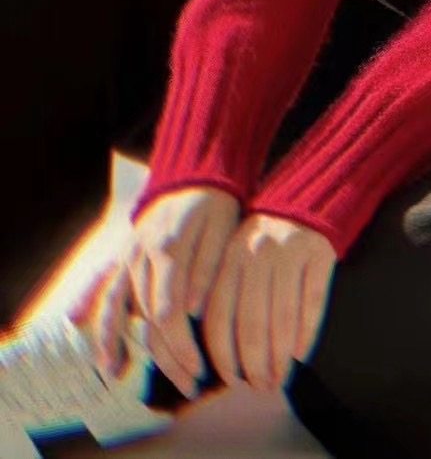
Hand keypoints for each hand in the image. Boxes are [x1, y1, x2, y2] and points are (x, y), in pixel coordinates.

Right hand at [69, 185, 242, 398]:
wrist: (195, 171)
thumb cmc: (217, 202)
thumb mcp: (223, 229)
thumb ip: (207, 268)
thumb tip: (191, 310)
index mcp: (167, 250)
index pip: (167, 313)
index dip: (181, 346)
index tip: (198, 369)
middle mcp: (140, 256)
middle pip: (145, 320)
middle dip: (165, 357)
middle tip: (187, 383)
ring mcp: (128, 256)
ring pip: (119, 308)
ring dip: (119, 344)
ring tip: (116, 373)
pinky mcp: (124, 255)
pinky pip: (104, 285)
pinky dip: (94, 309)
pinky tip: (83, 331)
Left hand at [200, 212, 336, 392]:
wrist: (308, 198)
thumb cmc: (266, 240)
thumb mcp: (237, 257)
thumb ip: (225, 295)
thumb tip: (222, 357)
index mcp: (231, 258)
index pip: (218, 314)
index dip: (223, 353)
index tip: (231, 379)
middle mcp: (257, 255)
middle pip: (252, 321)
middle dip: (254, 363)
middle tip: (260, 386)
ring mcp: (290, 252)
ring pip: (283, 317)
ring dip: (280, 356)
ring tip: (280, 379)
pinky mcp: (319, 254)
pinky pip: (312, 302)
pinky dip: (306, 333)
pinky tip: (301, 355)